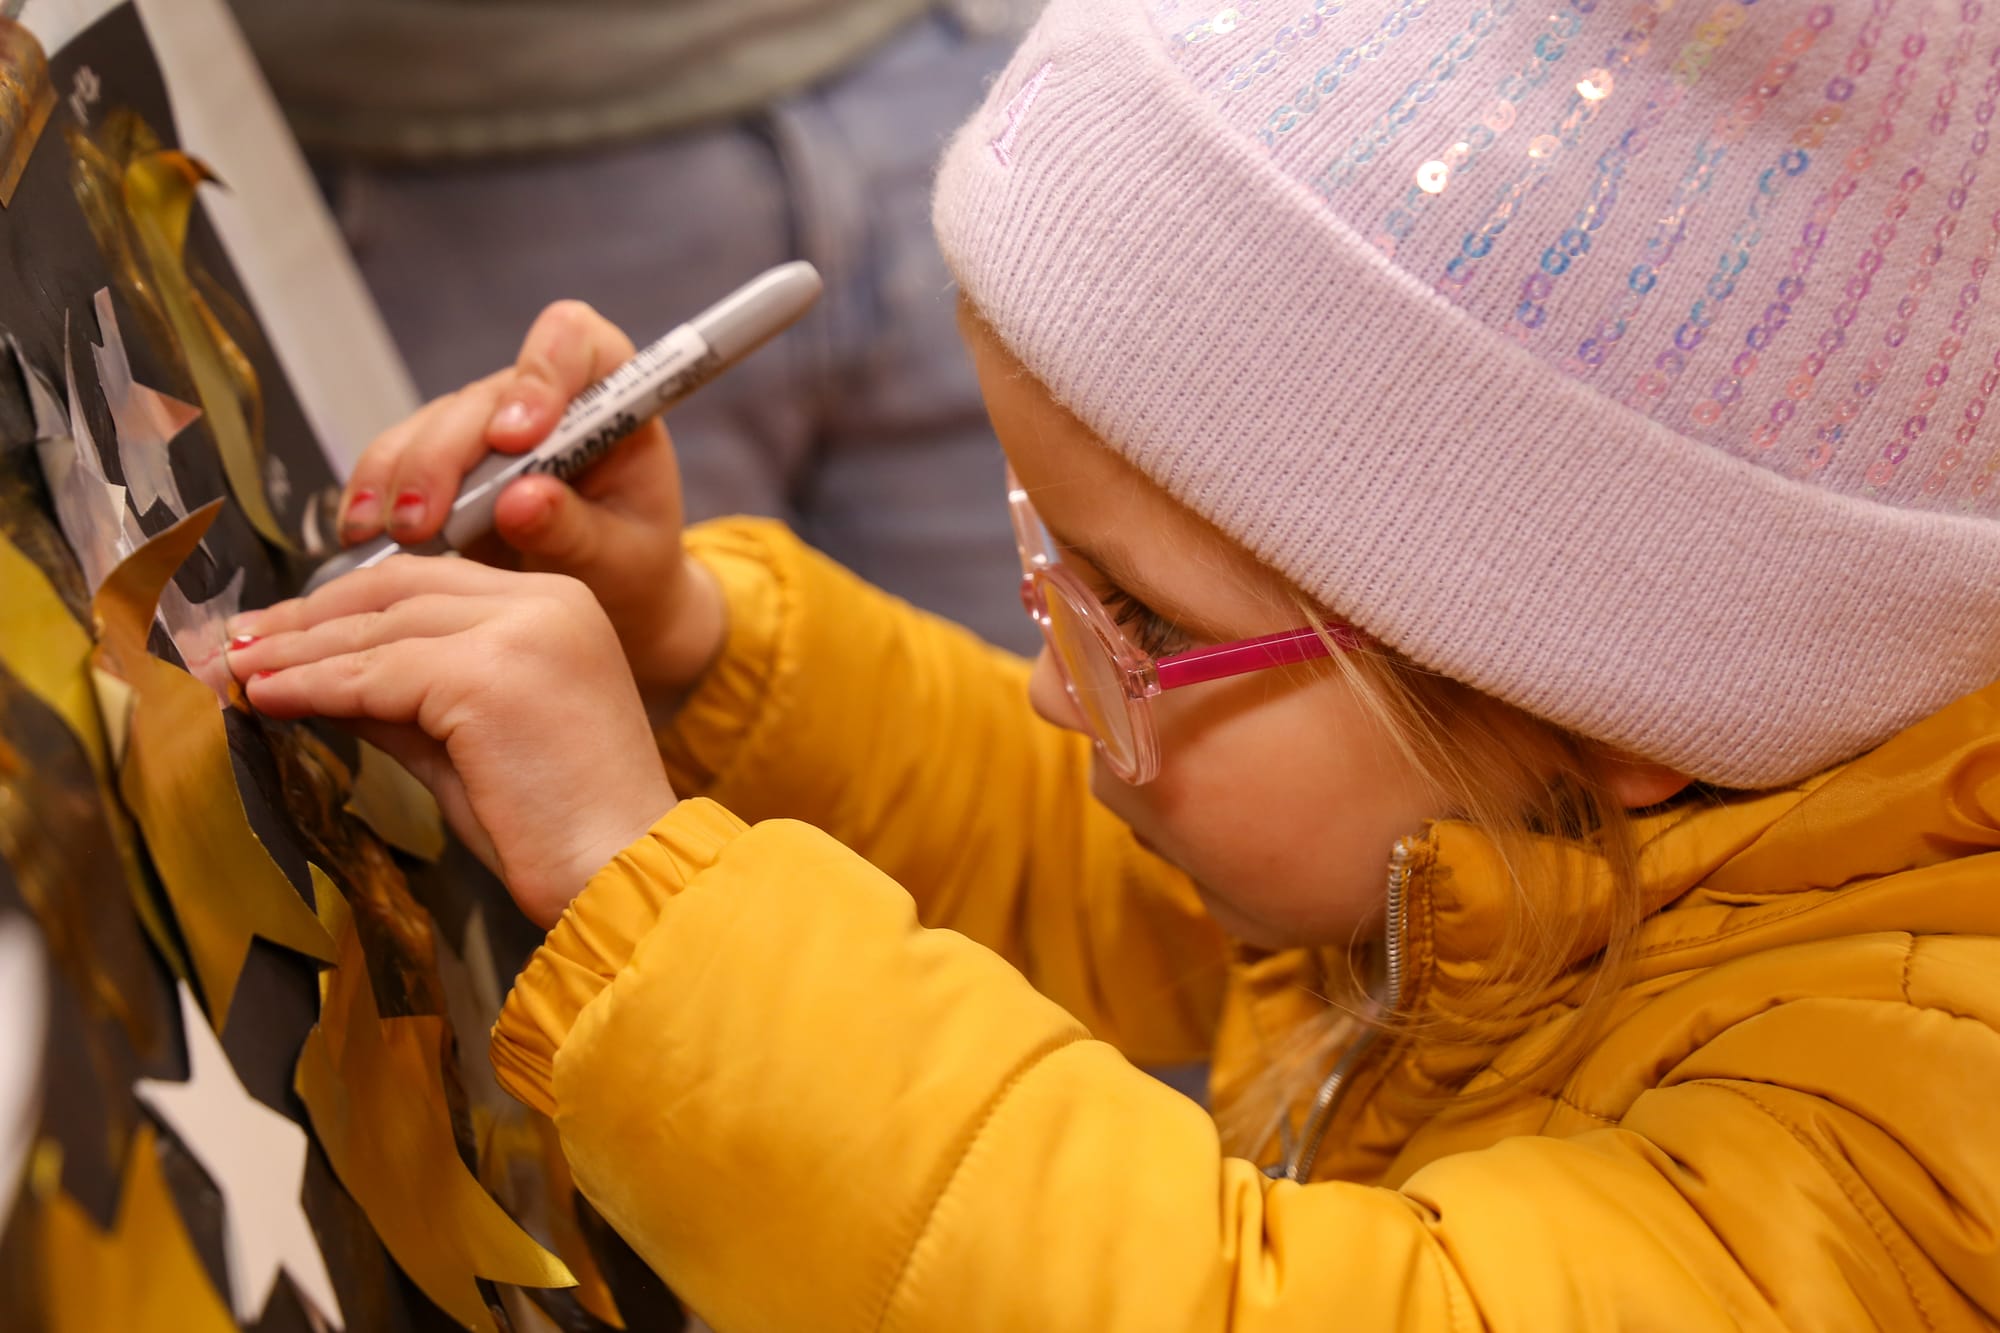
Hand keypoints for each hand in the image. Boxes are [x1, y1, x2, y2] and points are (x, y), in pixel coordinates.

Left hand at [228, 557, 677, 927]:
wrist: (621, 872)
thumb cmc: (556, 825)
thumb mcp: (469, 741)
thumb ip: (405, 698)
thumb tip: (315, 679)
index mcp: (557, 605)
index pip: (429, 581)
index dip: (344, 602)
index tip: (280, 630)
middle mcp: (545, 602)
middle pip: (398, 588)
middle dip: (308, 616)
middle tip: (239, 643)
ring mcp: (521, 632)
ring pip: (380, 626)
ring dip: (297, 650)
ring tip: (236, 671)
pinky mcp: (488, 675)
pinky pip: (375, 675)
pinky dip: (313, 686)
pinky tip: (268, 698)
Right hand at [335, 300, 725, 716]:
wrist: (610, 595)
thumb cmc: (630, 563)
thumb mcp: (618, 557)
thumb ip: (574, 528)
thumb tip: (522, 502)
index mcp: (609, 398)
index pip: (573, 342)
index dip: (541, 375)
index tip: (517, 438)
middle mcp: (543, 398)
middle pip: (483, 397)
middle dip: (445, 456)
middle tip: (426, 519)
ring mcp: (487, 423)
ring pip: (430, 426)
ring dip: (401, 477)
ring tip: (388, 533)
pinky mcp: (446, 458)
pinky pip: (399, 457)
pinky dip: (377, 492)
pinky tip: (363, 529)